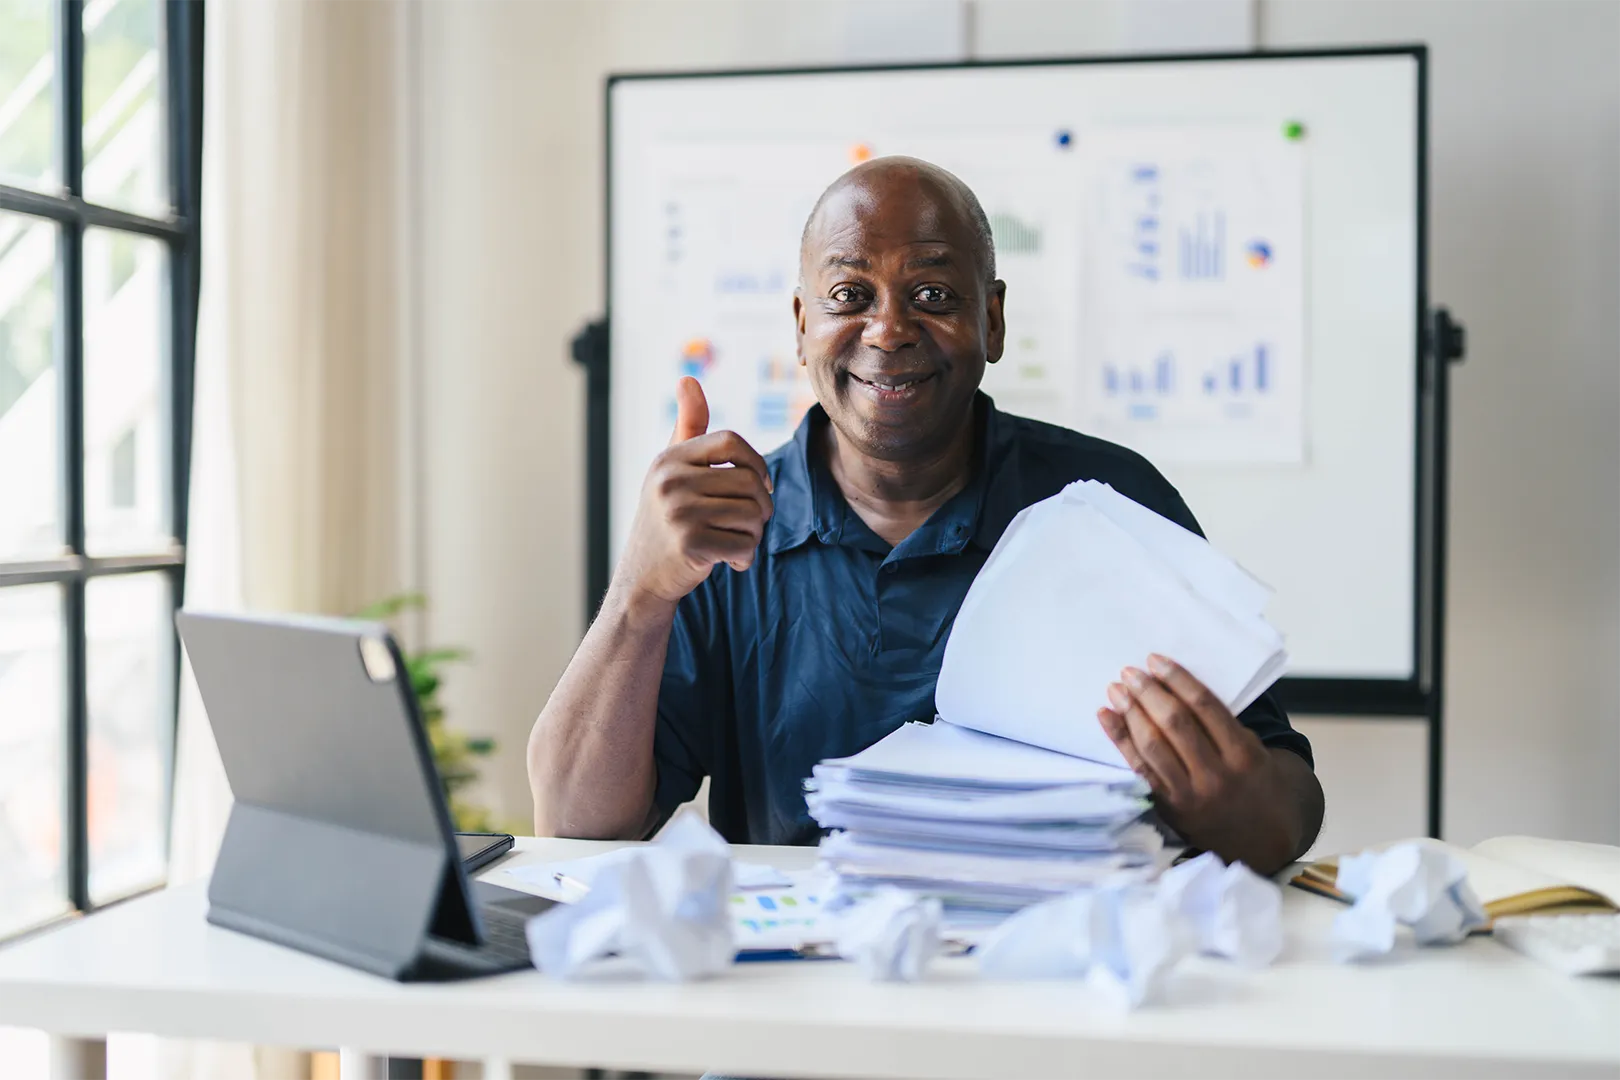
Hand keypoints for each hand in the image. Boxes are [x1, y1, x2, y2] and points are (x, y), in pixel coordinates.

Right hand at [614, 377, 773, 610]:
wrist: (642, 579)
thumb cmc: (666, 520)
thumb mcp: (670, 471)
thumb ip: (687, 427)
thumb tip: (688, 379)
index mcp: (669, 459)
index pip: (731, 442)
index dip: (757, 463)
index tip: (759, 485)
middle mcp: (670, 481)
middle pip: (749, 481)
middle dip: (761, 507)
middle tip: (750, 524)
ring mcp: (677, 513)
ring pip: (751, 514)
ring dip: (754, 534)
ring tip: (738, 542)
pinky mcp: (689, 545)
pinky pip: (744, 544)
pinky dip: (746, 557)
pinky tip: (732, 562)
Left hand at [1097, 654, 1292, 866]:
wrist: (1264, 837)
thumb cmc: (1254, 781)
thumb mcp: (1254, 750)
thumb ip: (1221, 724)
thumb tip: (1175, 686)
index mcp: (1243, 753)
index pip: (1204, 706)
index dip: (1177, 679)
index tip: (1156, 661)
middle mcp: (1217, 775)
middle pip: (1175, 723)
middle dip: (1149, 693)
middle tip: (1130, 672)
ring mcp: (1191, 794)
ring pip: (1153, 745)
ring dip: (1130, 713)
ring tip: (1116, 690)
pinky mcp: (1170, 808)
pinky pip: (1140, 769)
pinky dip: (1120, 740)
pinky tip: (1107, 718)